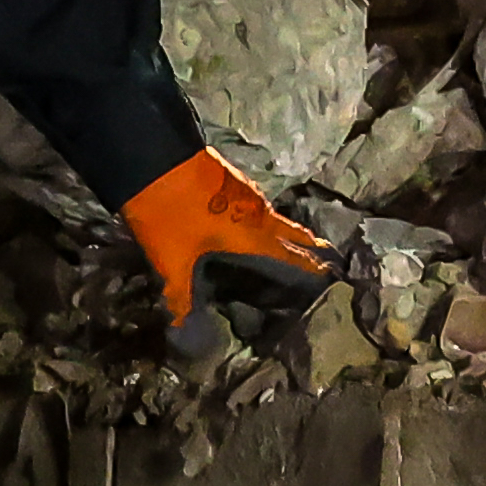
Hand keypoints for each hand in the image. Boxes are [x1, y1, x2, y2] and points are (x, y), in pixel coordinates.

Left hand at [121, 147, 332, 348]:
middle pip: (292, 231)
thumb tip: (182, 331)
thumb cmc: (168, 212)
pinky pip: (256, 205)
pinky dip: (262, 218)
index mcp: (254, 236)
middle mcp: (258, 213)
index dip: (313, 267)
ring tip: (291, 244)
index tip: (334, 275)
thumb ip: (180, 297)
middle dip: (309, 245)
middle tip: (327, 254)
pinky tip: (251, 224)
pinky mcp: (229, 179)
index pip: (293, 256)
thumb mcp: (171, 260)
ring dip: (285, 230)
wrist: (151, 154)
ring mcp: (245, 192)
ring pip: (274, 216)